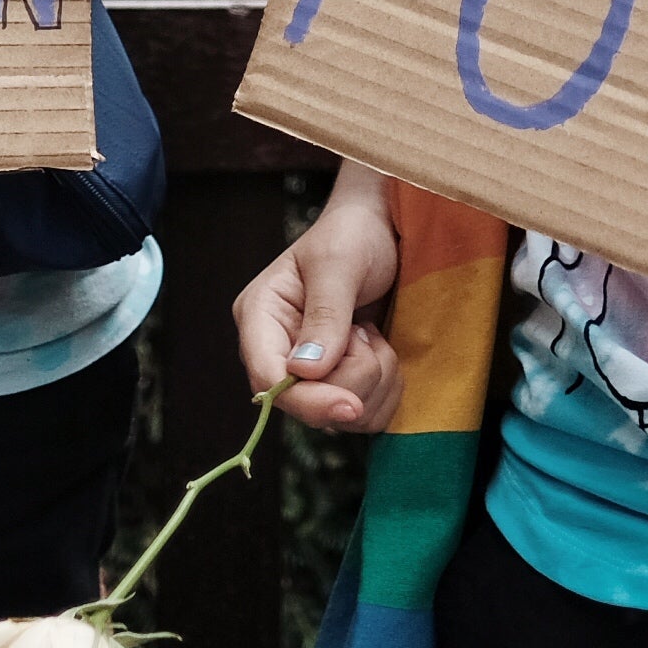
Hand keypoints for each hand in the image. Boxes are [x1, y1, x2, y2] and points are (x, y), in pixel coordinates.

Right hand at [236, 164, 403, 432]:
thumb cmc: (353, 235)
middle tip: (367, 331)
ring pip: (341, 416)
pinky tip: (382, 349)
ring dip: (375, 379)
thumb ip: (325, 314)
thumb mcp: (339, 264)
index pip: (268, 380)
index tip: (352, 405)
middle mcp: (278, 353)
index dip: (308, 400)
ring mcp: (309, 374)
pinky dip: (388, 389)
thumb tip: (305, 372)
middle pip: (307, 405)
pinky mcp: (340, 384)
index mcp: (260, 319)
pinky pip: (367, 415)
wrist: (384, 232)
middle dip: (353, 377)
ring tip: (372, 333)